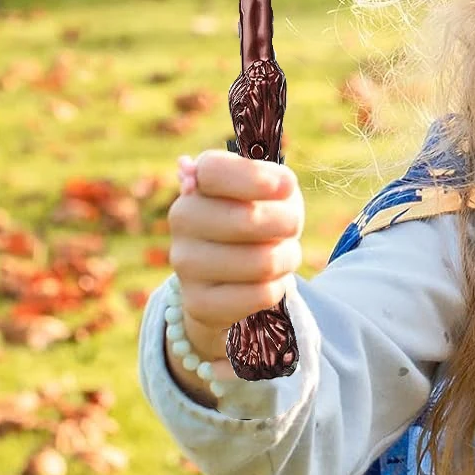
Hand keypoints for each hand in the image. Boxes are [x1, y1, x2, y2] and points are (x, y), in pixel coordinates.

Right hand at [167, 149, 304, 362]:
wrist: (231, 276)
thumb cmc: (260, 218)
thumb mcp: (271, 193)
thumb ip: (276, 181)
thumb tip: (282, 184)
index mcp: (198, 183)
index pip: (214, 171)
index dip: (253, 178)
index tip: (286, 187)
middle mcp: (182, 219)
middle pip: (248, 219)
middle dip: (287, 223)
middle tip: (291, 225)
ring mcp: (185, 264)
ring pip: (262, 261)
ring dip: (286, 257)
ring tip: (280, 253)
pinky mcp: (198, 303)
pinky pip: (261, 294)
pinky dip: (278, 286)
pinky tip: (266, 280)